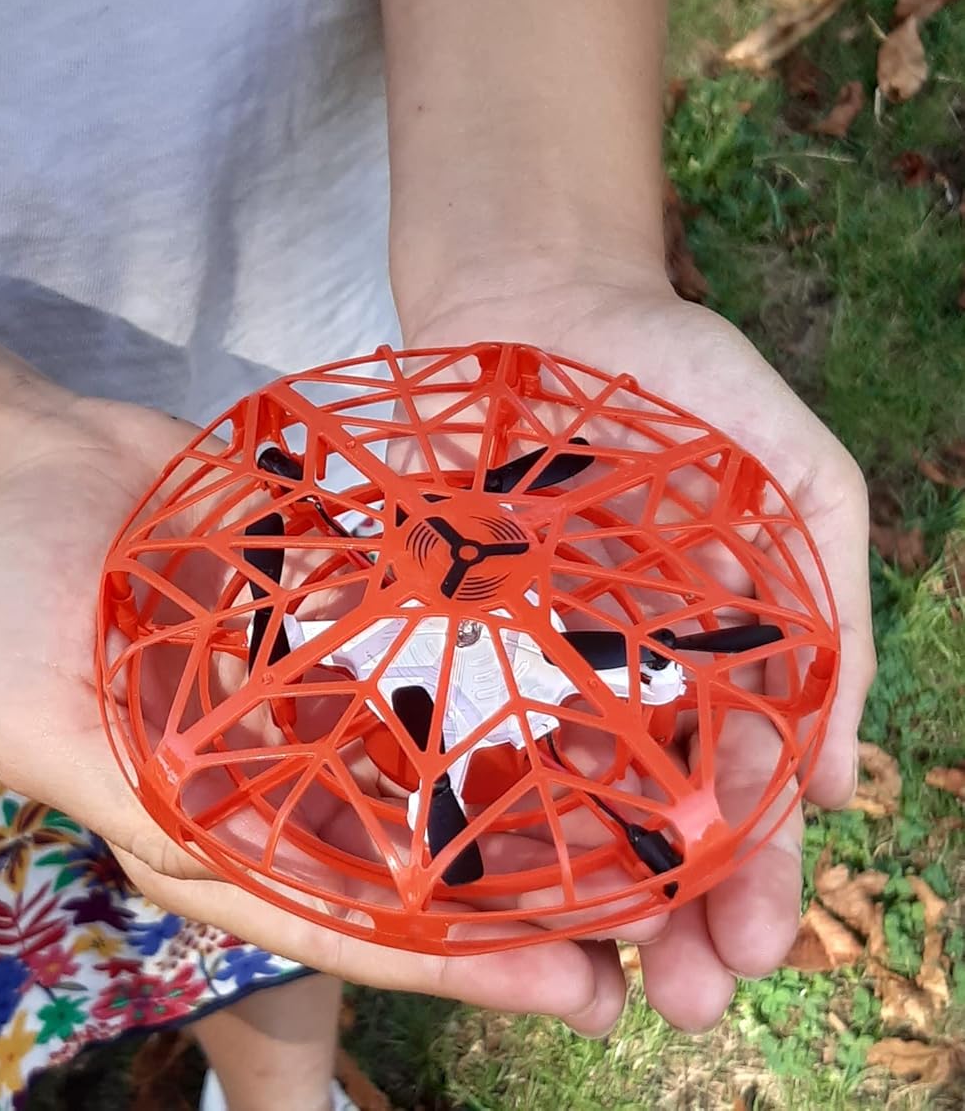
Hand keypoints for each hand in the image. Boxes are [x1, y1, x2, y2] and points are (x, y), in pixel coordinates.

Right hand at [0, 393, 632, 1029]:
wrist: (46, 468)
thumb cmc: (21, 590)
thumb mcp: (38, 714)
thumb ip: (120, 798)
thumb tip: (214, 867)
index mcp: (199, 836)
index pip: (340, 919)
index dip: (453, 962)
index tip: (568, 980)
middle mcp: (262, 795)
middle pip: (407, 876)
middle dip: (518, 914)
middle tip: (645, 942)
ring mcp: (298, 720)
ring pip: (429, 793)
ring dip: (526, 827)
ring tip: (642, 849)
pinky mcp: (327, 644)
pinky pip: (420, 691)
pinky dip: (492, 716)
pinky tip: (577, 721)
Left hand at [401, 268, 873, 1034]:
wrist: (541, 294)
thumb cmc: (681, 375)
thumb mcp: (797, 475)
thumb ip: (833, 611)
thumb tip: (838, 779)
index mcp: (719, 646)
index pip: (746, 778)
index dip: (758, 865)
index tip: (754, 942)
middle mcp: (624, 663)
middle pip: (653, 802)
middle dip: (674, 903)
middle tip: (678, 996)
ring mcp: (533, 643)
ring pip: (560, 777)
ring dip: (580, 872)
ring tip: (588, 964)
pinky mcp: (452, 614)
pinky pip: (465, 707)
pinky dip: (477, 779)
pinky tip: (481, 852)